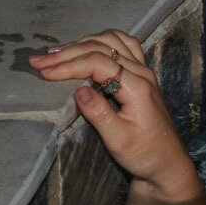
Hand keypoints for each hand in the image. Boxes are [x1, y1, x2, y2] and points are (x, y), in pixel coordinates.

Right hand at [29, 29, 201, 200]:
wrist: (167, 163)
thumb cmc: (144, 154)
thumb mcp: (119, 140)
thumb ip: (99, 114)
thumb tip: (78, 91)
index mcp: (137, 87)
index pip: (98, 62)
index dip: (68, 65)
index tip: (44, 72)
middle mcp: (143, 73)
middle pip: (102, 48)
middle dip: (67, 52)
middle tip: (38, 61)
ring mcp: (145, 72)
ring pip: (113, 41)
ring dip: (82, 43)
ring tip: (55, 54)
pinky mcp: (142, 75)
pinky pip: (124, 45)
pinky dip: (101, 42)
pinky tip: (85, 46)